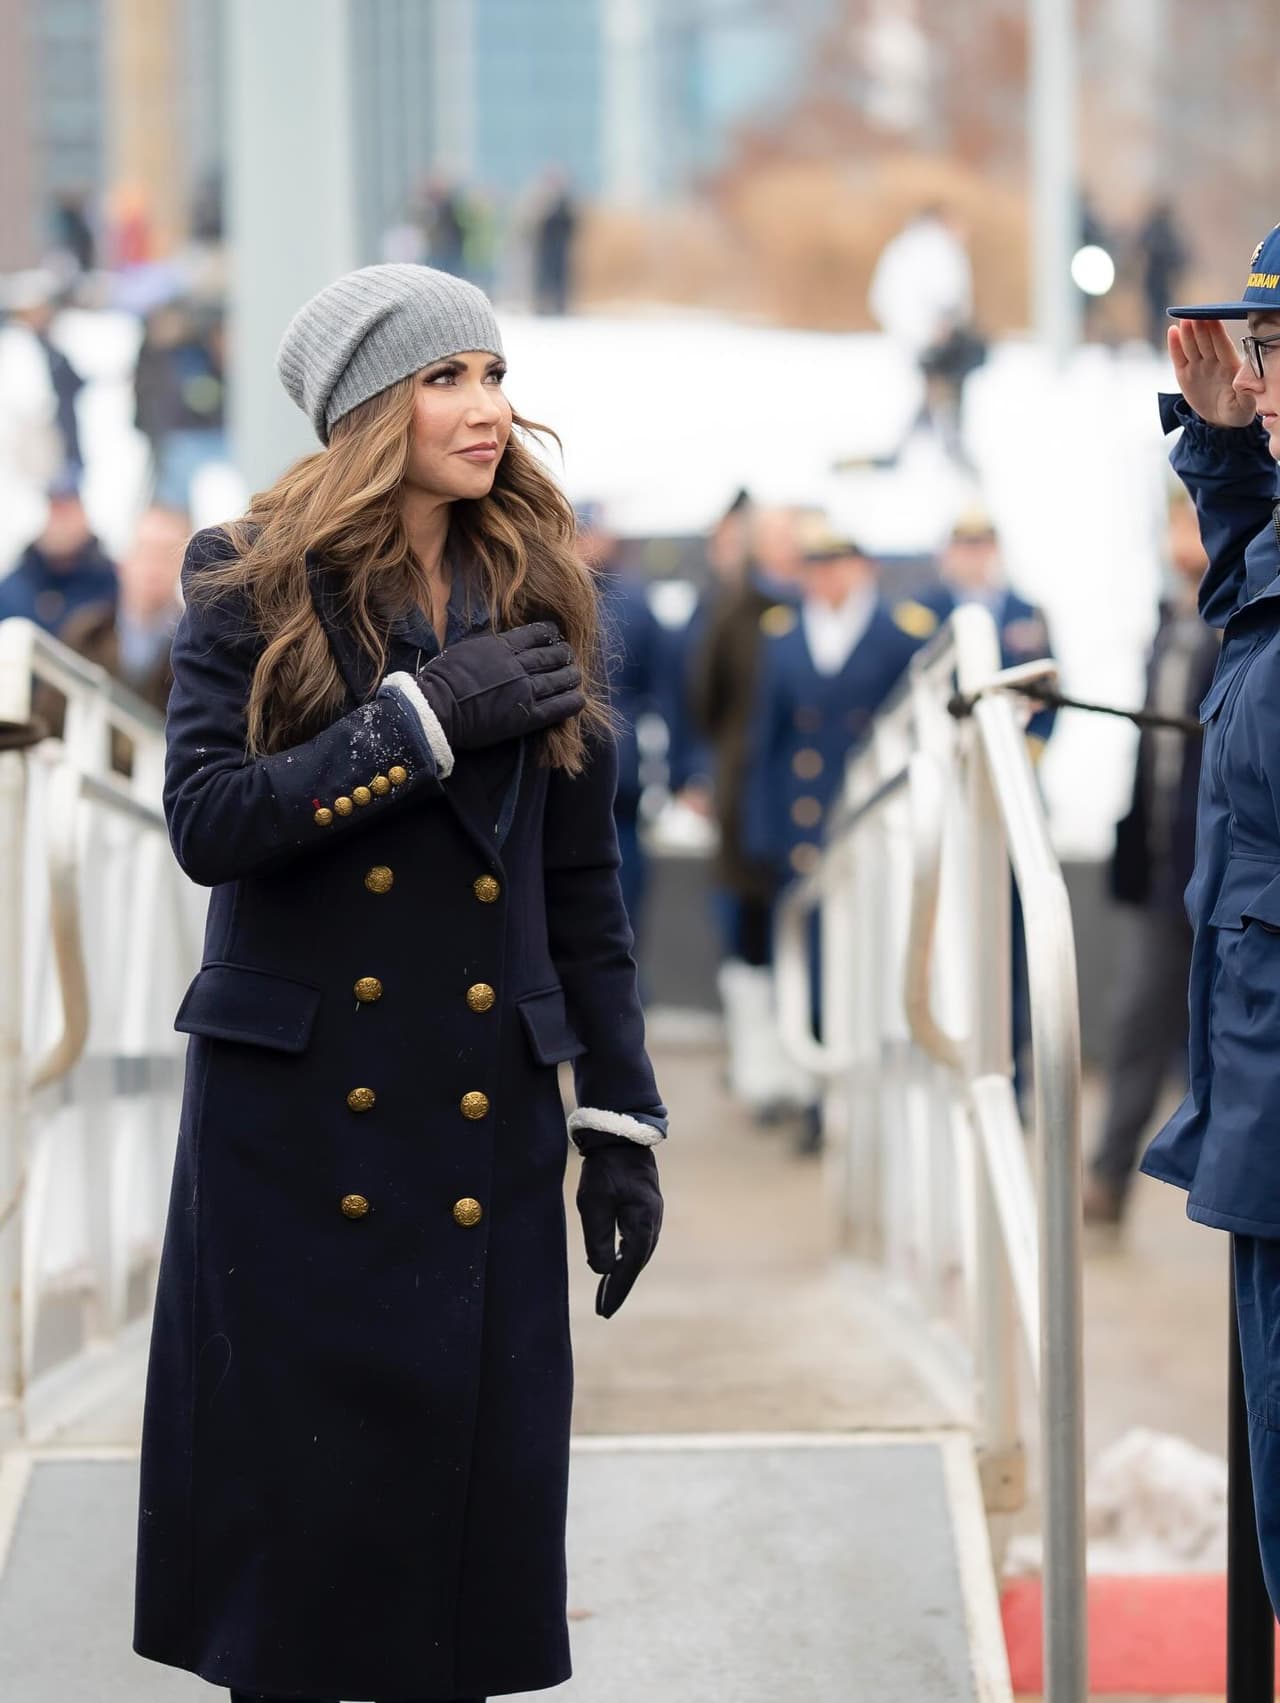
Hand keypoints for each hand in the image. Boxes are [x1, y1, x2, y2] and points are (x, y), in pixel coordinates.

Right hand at [417, 622, 583, 751]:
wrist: (436, 707)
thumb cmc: (442, 677)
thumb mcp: (468, 647)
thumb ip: (491, 643)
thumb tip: (504, 639)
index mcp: (502, 646)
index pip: (538, 634)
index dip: (551, 634)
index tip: (555, 637)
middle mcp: (518, 666)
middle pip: (552, 655)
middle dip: (564, 654)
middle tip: (569, 657)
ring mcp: (524, 691)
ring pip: (559, 680)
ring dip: (571, 676)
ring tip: (576, 676)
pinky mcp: (525, 717)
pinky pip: (557, 708)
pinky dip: (571, 702)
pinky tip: (579, 699)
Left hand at [575, 1140, 662, 1319]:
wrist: (621, 1136)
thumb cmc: (605, 1168)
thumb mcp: (593, 1203)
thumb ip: (598, 1239)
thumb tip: (602, 1271)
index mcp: (643, 1222)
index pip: (630, 1266)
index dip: (617, 1290)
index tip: (605, 1311)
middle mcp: (653, 1222)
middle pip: (638, 1263)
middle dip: (620, 1286)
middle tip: (603, 1309)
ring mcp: (652, 1216)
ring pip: (639, 1254)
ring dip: (623, 1273)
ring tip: (606, 1294)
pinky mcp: (646, 1209)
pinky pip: (638, 1242)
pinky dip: (626, 1258)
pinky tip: (614, 1265)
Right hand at [1168, 320, 1257, 428]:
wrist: (1221, 419)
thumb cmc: (1237, 409)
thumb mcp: (1244, 405)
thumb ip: (1246, 394)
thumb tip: (1245, 384)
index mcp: (1230, 366)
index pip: (1222, 346)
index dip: (1217, 333)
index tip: (1212, 319)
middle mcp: (1214, 362)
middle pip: (1206, 341)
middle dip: (1201, 328)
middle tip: (1195, 314)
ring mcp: (1199, 366)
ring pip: (1192, 346)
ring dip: (1188, 332)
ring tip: (1184, 318)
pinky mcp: (1185, 373)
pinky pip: (1179, 357)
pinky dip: (1174, 346)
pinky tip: (1172, 332)